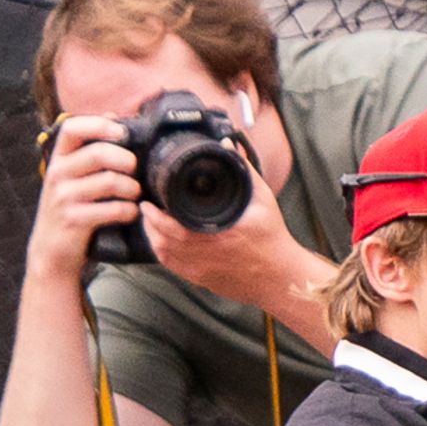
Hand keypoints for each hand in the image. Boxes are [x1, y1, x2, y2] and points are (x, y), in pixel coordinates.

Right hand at [28, 115, 143, 285]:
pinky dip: (129, 211)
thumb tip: (112, 115)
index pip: (74, 127)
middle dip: (127, 161)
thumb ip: (90, 149)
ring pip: (111, 181)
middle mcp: (57, 173)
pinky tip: (129, 213)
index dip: (101, 126)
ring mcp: (64, 197)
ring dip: (132, 189)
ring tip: (134, 194)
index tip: (122, 133)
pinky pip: (114, 209)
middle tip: (135, 171)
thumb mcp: (73, 176)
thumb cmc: (72, 209)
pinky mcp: (75, 220)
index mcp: (58, 159)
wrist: (53, 251)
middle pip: (99, 153)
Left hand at [142, 179, 311, 315]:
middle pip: (161, 240)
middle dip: (148, 222)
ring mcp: (202, 270)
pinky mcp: (201, 280)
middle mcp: (207, 254)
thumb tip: (227, 144)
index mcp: (218, 234)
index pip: (173, 226)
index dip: (154, 214)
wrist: (281, 277)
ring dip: (152, 236)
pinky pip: (171, 267)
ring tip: (150, 220)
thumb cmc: (272, 238)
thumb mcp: (263, 201)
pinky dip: (162, 251)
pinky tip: (161, 239)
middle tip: (145, 206)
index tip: (148, 199)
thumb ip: (244, 170)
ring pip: (163, 254)